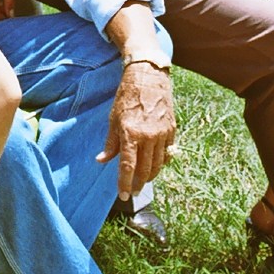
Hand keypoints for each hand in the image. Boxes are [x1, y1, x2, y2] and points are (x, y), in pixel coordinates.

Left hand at [98, 62, 176, 198]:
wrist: (148, 78)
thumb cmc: (126, 97)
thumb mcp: (113, 119)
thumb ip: (110, 143)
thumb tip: (101, 160)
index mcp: (131, 133)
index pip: (128, 166)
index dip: (125, 183)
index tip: (123, 195)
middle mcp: (148, 136)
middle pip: (145, 170)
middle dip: (139, 184)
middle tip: (134, 192)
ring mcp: (162, 134)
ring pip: (158, 164)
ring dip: (150, 176)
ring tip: (143, 181)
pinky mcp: (171, 131)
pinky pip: (167, 154)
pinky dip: (161, 163)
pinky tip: (154, 166)